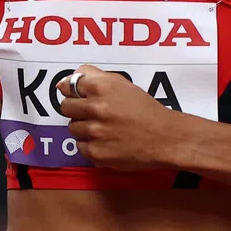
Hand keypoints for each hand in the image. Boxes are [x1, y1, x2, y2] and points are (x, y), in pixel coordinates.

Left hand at [57, 66, 181, 169]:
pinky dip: (91, 145)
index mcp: (101, 87)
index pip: (68, 86)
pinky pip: (81, 147)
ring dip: (84, 128)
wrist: (164, 138)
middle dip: (77, 110)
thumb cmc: (145, 110)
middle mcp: (95, 108)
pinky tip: (107, 141)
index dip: (74, 92)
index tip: (79, 96)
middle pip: (65, 107)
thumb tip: (65, 81)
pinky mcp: (96, 153)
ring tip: (104, 128)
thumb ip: (93, 77)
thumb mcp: (122, 84)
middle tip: (94, 113)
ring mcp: (94, 132)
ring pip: (72, 128)